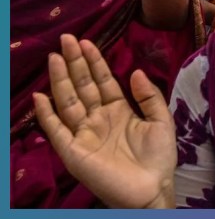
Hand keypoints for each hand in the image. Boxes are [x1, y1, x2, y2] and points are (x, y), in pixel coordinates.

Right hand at [33, 35, 175, 208]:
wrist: (152, 189)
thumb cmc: (158, 157)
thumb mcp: (161, 121)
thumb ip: (149, 96)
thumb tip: (134, 70)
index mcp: (119, 110)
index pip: (103, 81)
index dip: (94, 62)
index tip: (86, 41)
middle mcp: (98, 119)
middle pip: (83, 86)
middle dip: (75, 63)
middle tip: (66, 38)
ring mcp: (84, 133)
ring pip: (68, 101)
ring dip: (60, 80)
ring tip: (55, 57)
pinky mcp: (74, 151)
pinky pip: (57, 130)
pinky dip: (46, 114)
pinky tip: (40, 96)